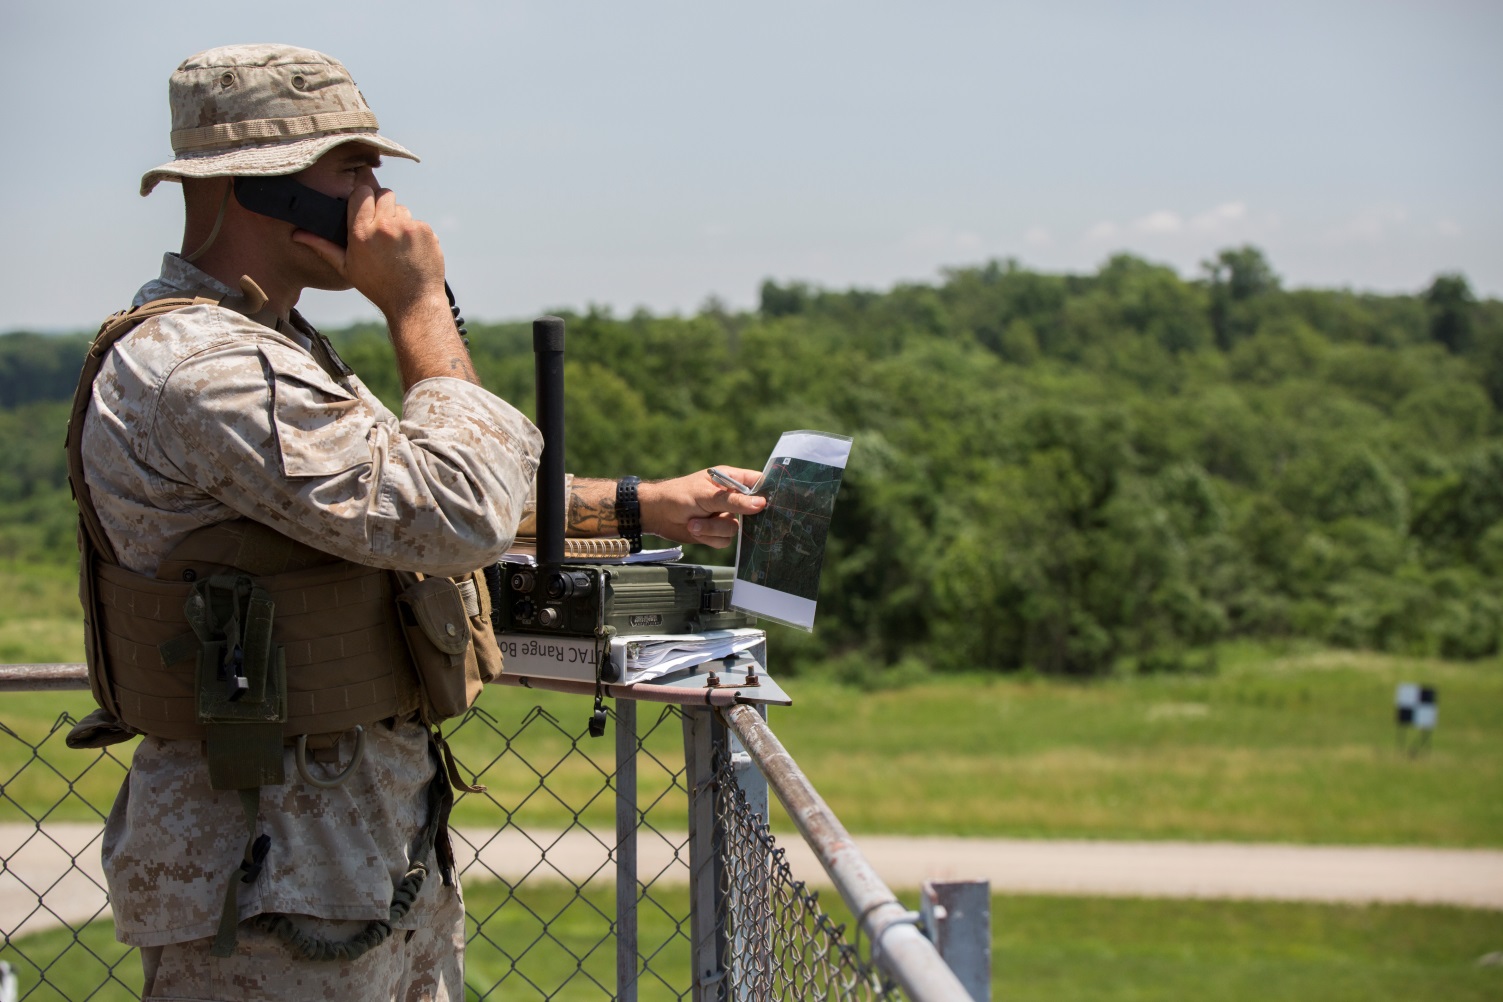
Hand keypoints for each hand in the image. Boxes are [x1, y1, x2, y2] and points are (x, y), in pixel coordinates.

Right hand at [292, 184, 446, 323]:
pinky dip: (414, 232)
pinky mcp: (425, 231)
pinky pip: (417, 221)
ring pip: (402, 208)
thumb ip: (323, 246)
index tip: (364, 204)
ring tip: (396, 243)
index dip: (363, 197)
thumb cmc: (377, 286)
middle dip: (382, 205)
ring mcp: (408, 227)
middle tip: (381, 224)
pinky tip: (411, 250)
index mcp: (361, 232)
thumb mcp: (346, 268)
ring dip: (398, 219)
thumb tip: (297, 234)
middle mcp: (384, 226)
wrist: (413, 302)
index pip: (361, 193)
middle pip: (384, 194)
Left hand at [640, 468, 765, 547]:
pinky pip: (724, 540)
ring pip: (734, 530)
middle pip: (751, 512)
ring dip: (712, 528)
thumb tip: (761, 504)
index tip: (770, 503)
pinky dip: (708, 537)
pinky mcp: (715, 532)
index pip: (757, 482)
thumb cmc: (678, 495)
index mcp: (731, 480)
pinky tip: (695, 529)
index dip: (767, 491)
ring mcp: (724, 516)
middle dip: (735, 517)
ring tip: (695, 522)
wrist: (657, 515)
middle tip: (722, 515)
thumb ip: (734, 501)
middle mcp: (730, 498)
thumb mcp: (707, 496)